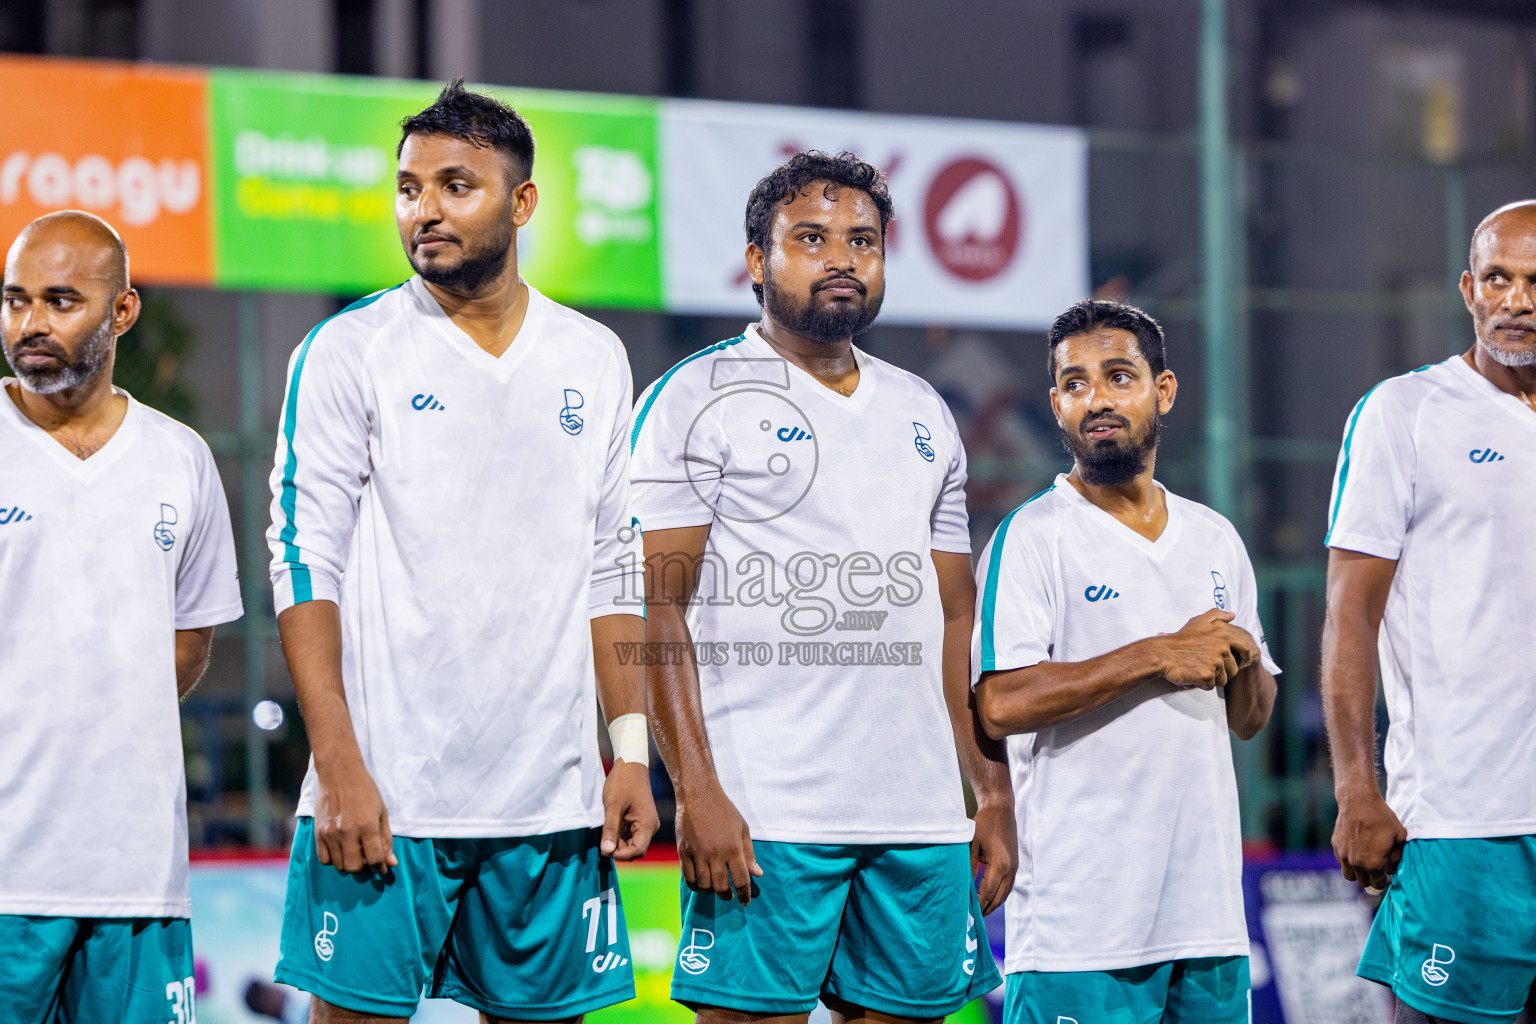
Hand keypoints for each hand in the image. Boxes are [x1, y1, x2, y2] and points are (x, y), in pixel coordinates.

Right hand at [313, 760, 397, 875]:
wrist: (340, 773)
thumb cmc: (365, 791)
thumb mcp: (381, 812)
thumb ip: (385, 839)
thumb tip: (392, 862)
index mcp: (367, 826)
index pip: (374, 859)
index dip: (381, 867)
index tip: (383, 867)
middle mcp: (347, 832)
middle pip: (354, 867)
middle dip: (364, 867)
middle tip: (367, 858)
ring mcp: (330, 833)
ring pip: (339, 865)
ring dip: (349, 863)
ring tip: (355, 852)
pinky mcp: (318, 833)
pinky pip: (324, 859)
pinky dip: (334, 859)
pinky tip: (341, 850)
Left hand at [601, 760, 659, 860]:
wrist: (631, 764)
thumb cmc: (622, 783)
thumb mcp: (612, 806)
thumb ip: (610, 830)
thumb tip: (606, 851)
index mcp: (647, 824)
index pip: (638, 850)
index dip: (621, 855)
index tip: (605, 850)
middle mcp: (650, 826)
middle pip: (636, 849)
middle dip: (619, 850)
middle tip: (604, 841)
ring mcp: (647, 823)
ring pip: (633, 843)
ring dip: (619, 843)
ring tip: (606, 834)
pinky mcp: (641, 819)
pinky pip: (632, 835)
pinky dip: (621, 836)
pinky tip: (611, 829)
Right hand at [677, 783, 762, 904]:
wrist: (698, 795)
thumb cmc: (724, 810)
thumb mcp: (742, 829)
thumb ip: (749, 853)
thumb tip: (757, 874)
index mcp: (733, 848)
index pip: (741, 880)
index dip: (744, 895)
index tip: (745, 902)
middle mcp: (715, 854)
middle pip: (721, 887)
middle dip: (727, 895)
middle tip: (729, 895)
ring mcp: (698, 854)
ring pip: (704, 885)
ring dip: (711, 892)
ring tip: (715, 889)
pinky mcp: (683, 852)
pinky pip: (688, 877)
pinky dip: (695, 886)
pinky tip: (701, 884)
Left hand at [970, 801, 1016, 915]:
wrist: (1001, 810)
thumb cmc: (984, 824)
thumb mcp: (972, 844)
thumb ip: (969, 867)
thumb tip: (965, 886)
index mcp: (1000, 865)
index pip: (987, 892)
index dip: (978, 905)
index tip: (968, 914)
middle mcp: (1010, 869)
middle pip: (999, 898)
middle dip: (987, 909)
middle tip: (974, 920)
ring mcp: (1014, 868)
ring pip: (1005, 894)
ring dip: (994, 904)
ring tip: (981, 913)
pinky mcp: (1015, 865)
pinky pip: (1008, 886)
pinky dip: (999, 895)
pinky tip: (990, 899)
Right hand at [1155, 609, 1252, 689]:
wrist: (1162, 653)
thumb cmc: (1180, 639)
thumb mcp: (1199, 621)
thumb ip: (1217, 615)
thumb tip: (1232, 615)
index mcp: (1223, 635)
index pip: (1246, 648)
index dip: (1243, 657)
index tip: (1237, 661)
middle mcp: (1222, 648)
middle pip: (1233, 668)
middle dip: (1221, 671)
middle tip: (1205, 666)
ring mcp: (1216, 662)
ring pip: (1223, 679)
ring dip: (1212, 678)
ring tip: (1198, 670)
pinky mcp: (1208, 675)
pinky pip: (1211, 686)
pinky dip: (1202, 684)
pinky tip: (1193, 675)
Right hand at [1333, 789, 1406, 890]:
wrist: (1359, 801)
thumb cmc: (1382, 818)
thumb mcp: (1399, 837)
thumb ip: (1397, 857)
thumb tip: (1392, 868)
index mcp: (1374, 864)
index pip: (1378, 884)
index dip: (1385, 881)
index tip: (1388, 875)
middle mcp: (1357, 863)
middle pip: (1363, 882)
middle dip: (1372, 878)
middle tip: (1378, 869)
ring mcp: (1344, 855)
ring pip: (1349, 875)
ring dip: (1358, 873)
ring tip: (1365, 863)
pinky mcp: (1336, 846)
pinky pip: (1342, 862)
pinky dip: (1349, 861)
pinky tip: (1357, 850)